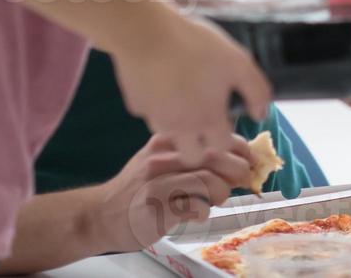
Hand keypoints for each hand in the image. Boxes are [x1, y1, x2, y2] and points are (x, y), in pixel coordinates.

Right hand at [93, 133, 255, 250]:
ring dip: (221, 193)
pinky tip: (196, 213)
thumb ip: (191, 154)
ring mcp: (158, 183)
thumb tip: (237, 155)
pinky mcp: (157, 209)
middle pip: (216, 155)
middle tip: (239, 181)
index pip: (213, 135)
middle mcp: (162, 158)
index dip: (240, 148)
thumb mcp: (160, 160)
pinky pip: (196, 207)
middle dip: (237, 170)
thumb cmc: (138, 188)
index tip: (249, 159)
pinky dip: (204, 211)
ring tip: (214, 200)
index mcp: (166, 140)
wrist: (101, 215)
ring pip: (210, 181)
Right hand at [110, 6, 271, 164]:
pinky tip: (161, 81)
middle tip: (203, 121)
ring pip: (168, 134)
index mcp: (207, 120)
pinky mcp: (135, 106)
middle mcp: (179, 128)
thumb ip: (256, 91)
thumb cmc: (197, 46)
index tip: (224, 121)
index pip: (220, 148)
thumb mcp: (238, 62)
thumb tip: (260, 114)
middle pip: (191, 155)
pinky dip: (156, 104)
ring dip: (177, 125)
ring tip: (182, 95)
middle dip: (199, 145)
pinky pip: (149, 112)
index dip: (225, 136)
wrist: (147, 33)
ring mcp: (154, 118)